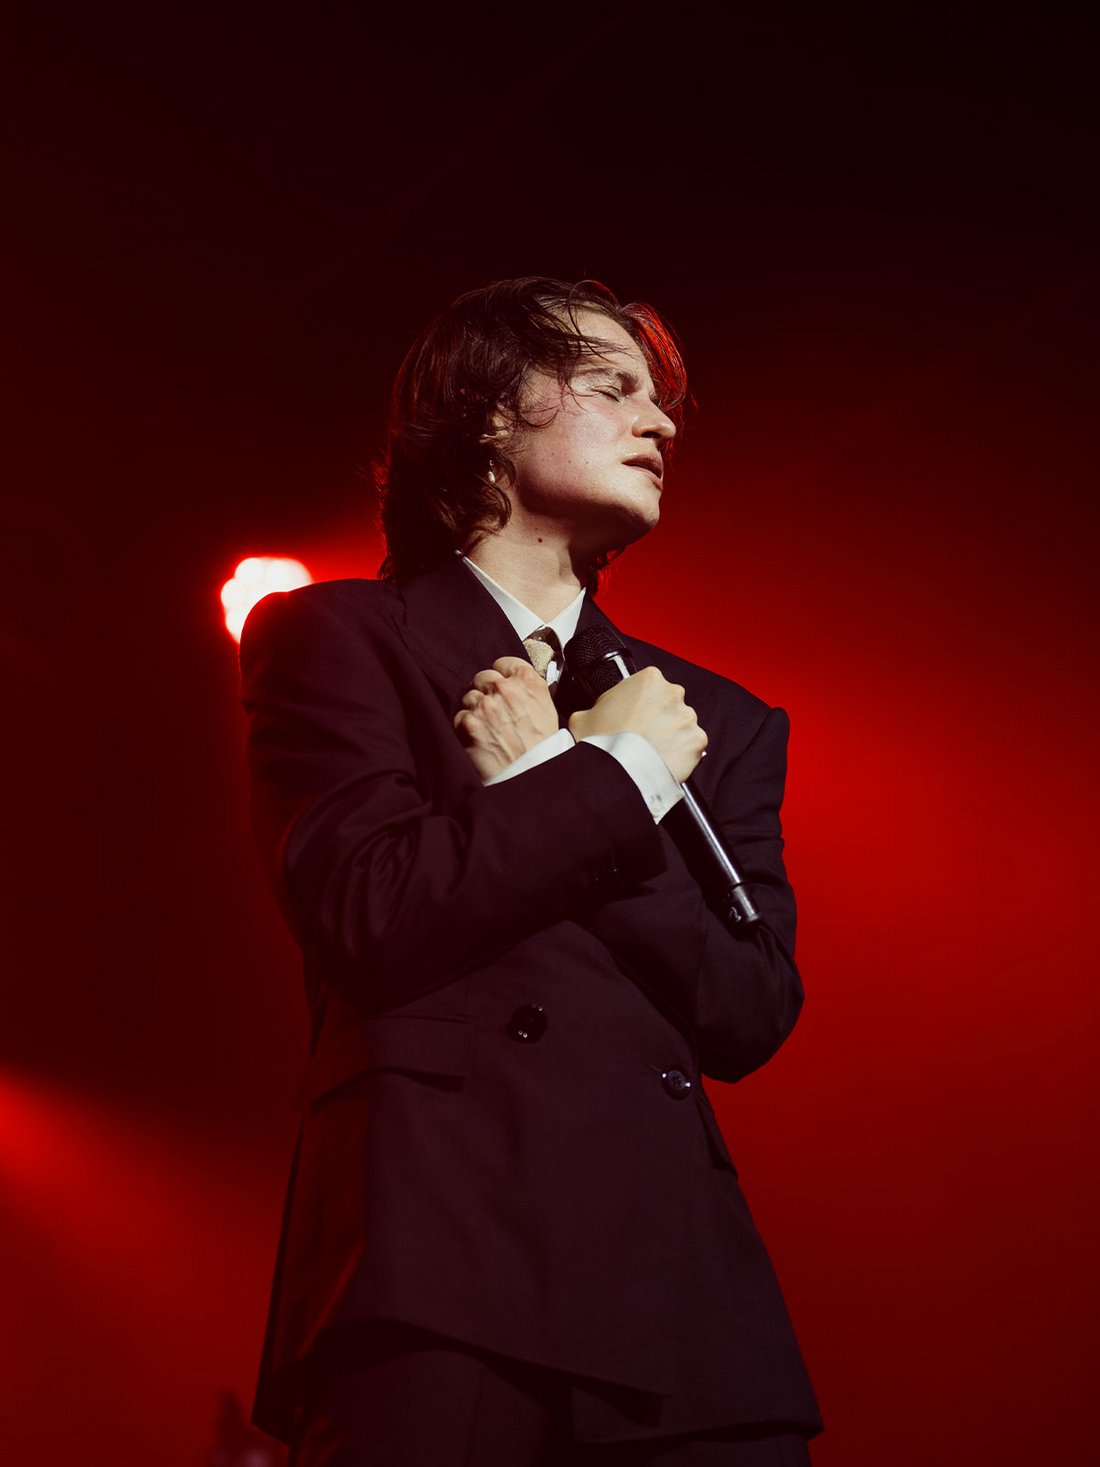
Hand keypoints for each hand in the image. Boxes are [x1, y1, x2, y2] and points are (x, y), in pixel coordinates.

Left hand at [454, 656, 558, 779]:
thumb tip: (514, 680)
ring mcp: (485, 705)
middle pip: (483, 677)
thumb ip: (528, 688)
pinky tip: (482, 738)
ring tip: (490, 728)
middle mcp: (505, 689)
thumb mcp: (547, 707)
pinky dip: (467, 727)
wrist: (532, 774)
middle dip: (486, 692)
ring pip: (469, 696)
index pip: (503, 663)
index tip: (502, 686)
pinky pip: (459, 716)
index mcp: (528, 681)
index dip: (502, 676)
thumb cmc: (543, 746)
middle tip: (495, 712)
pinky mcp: (468, 723)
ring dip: (475, 710)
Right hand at [567, 666, 706, 783]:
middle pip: (668, 703)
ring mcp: (687, 717)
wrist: (618, 773)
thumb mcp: (582, 717)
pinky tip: (663, 760)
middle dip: (657, 718)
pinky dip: (681, 753)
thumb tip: (592, 716)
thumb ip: (595, 709)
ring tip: (651, 751)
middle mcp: (672, 694)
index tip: (632, 716)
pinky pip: (691, 746)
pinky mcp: (697, 741)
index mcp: (648, 679)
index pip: (648, 686)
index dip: (638, 703)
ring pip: (681, 724)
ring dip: (670, 735)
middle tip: (640, 736)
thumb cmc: (602, 743)